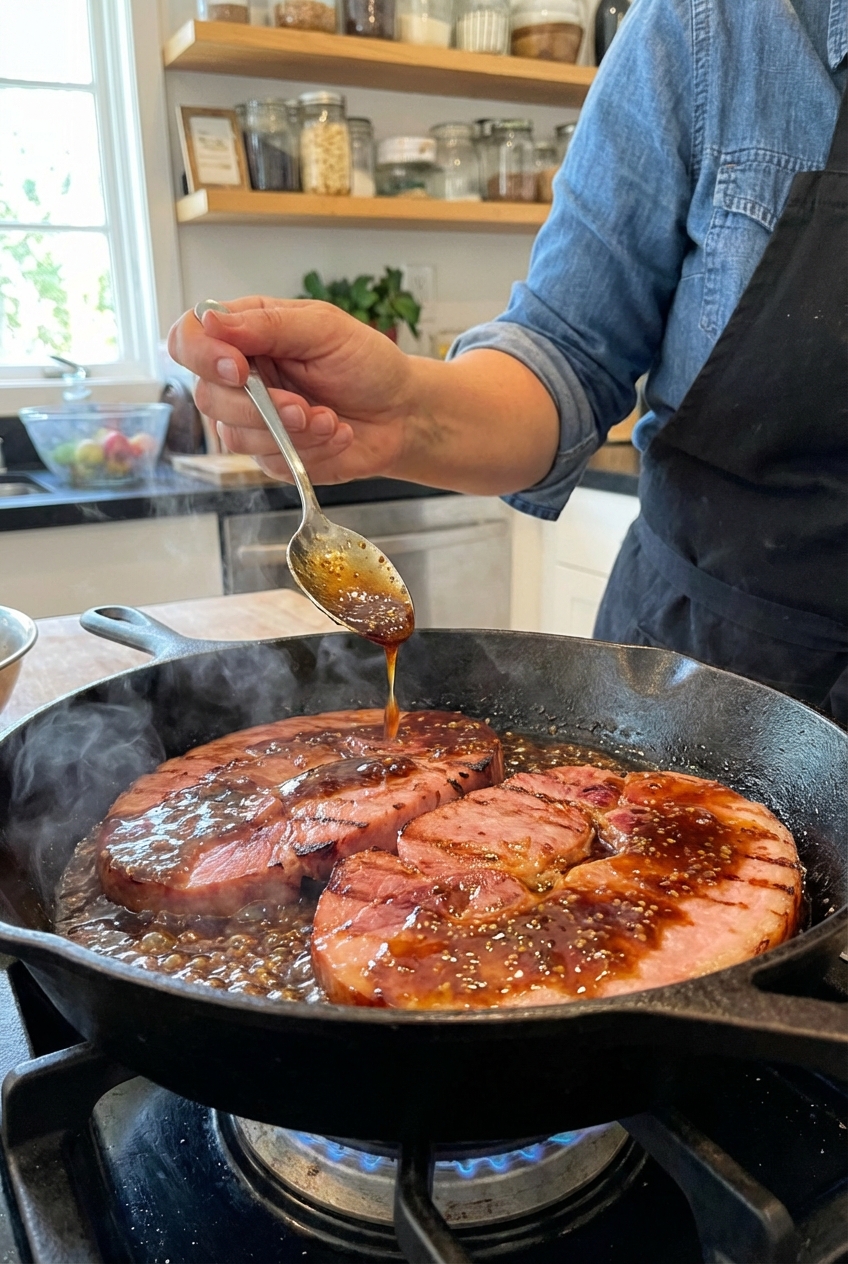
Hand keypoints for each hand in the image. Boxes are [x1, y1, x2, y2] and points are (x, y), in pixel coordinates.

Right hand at [168, 294, 559, 495]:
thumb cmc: (368, 364)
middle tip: (304, 405)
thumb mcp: (324, 329)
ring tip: (330, 419)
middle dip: (259, 406)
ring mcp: (252, 420)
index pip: (188, 338)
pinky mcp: (271, 456)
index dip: (202, 354)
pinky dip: (308, 451)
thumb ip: (267, 325)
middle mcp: (240, 377)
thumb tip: (212, 320)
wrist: (403, 414)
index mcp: (246, 334)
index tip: (238, 368)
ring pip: (233, 435)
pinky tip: (335, 434)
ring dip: (289, 432)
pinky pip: (268, 462)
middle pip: (207, 395)